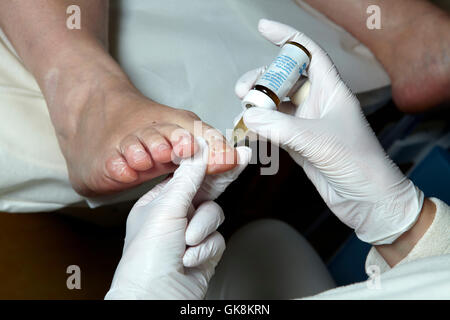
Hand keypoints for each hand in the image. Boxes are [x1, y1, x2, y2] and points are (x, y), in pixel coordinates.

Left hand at [105, 138, 251, 298]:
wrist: (156, 298)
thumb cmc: (147, 258)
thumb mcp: (166, 209)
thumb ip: (187, 179)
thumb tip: (199, 151)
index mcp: (159, 202)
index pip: (188, 174)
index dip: (208, 161)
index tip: (228, 148)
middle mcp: (175, 215)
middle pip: (206, 190)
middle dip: (222, 177)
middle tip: (242, 157)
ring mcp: (191, 232)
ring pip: (215, 214)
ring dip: (202, 228)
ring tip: (187, 241)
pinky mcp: (205, 250)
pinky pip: (218, 238)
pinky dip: (206, 248)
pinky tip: (190, 258)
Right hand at [236, 19, 423, 244]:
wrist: (368, 200)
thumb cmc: (359, 165)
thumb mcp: (318, 141)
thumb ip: (280, 127)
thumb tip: (248, 116)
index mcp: (332, 91)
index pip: (308, 54)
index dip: (287, 38)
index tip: (264, 29)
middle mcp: (319, 104)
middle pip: (285, 79)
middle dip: (262, 80)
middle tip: (244, 91)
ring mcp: (308, 124)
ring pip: (277, 105)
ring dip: (258, 106)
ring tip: (244, 114)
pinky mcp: (300, 144)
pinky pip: (274, 128)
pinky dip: (260, 128)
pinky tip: (249, 130)